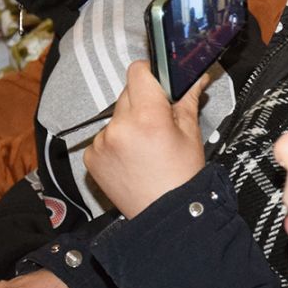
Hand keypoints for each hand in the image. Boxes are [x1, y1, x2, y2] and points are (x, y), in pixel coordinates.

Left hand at [85, 61, 208, 218]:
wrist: (166, 216)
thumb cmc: (182, 178)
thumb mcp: (190, 134)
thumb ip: (187, 99)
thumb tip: (196, 77)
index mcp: (148, 116)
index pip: (138, 72)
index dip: (149, 74)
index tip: (156, 83)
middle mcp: (120, 127)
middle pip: (126, 93)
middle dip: (142, 102)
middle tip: (157, 122)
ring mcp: (102, 143)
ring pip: (115, 116)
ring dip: (128, 122)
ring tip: (144, 146)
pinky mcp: (91, 157)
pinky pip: (103, 137)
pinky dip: (115, 142)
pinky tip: (131, 157)